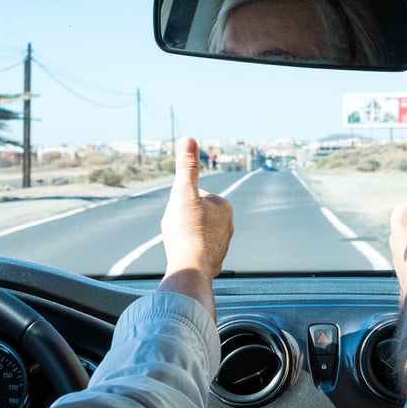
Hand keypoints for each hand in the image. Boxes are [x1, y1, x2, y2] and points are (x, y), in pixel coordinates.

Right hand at [158, 137, 233, 317]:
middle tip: (178, 231)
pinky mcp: (214, 261)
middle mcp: (228, 225)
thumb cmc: (187, 231)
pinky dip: (187, 251)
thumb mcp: (184, 193)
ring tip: (180, 244)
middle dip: (182, 220)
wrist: (190, 268)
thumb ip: (187, 167)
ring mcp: (222, 244)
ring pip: (194, 232)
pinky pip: (196, 250)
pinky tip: (183, 256)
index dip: (180, 203)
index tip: (180, 216)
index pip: (193, 196)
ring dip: (183, 236)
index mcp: (224, 206)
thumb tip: (189, 139)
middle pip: (194, 215)